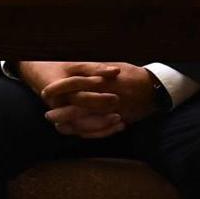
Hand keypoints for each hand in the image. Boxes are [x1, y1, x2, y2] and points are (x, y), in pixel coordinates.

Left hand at [26, 61, 157, 137]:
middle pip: (77, 108)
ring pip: (87, 122)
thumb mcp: (110, 66)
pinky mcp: (119, 120)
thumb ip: (91, 69)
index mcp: (101, 80)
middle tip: (48, 115)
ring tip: (58, 125)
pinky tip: (76, 131)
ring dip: (70, 125)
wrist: (154, 88)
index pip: (74, 84)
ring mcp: (113, 111)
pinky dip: (86, 132)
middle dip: (60, 113)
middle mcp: (106, 96)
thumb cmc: (130, 74)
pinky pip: (100, 130)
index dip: (58, 89)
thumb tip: (70, 68)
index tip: (45, 91)